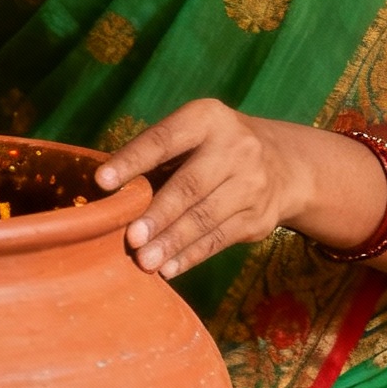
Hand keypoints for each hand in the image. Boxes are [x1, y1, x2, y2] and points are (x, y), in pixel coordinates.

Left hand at [94, 100, 309, 278]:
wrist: (285, 164)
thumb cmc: (211, 148)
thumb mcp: (191, 135)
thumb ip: (155, 157)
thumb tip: (108, 193)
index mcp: (207, 119)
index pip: (163, 140)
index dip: (132, 160)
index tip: (102, 181)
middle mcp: (235, 148)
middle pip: (190, 186)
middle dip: (158, 214)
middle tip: (131, 238)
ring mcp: (252, 184)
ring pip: (206, 218)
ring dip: (172, 242)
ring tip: (145, 261)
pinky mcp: (259, 218)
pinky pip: (220, 239)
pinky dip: (191, 256)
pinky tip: (168, 268)